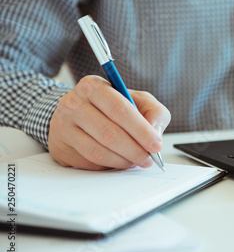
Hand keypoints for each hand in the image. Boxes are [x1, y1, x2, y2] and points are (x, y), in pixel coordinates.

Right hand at [48, 75, 170, 169]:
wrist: (79, 115)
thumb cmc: (113, 108)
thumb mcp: (139, 101)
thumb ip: (154, 113)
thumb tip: (155, 133)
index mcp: (94, 86)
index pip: (120, 109)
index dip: (141, 130)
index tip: (156, 144)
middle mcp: (73, 103)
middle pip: (108, 132)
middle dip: (134, 150)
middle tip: (148, 159)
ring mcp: (63, 125)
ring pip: (98, 150)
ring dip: (123, 160)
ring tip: (136, 161)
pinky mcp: (59, 146)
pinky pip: (89, 161)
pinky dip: (109, 165)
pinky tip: (119, 161)